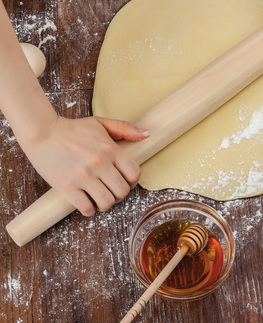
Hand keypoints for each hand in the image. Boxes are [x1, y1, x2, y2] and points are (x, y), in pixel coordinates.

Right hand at [20, 116, 148, 215]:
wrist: (42, 133)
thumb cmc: (73, 129)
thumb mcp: (100, 123)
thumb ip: (125, 128)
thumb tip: (147, 134)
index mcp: (110, 149)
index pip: (135, 174)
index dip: (132, 181)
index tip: (125, 181)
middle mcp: (100, 163)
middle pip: (122, 191)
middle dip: (120, 194)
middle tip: (112, 190)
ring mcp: (83, 176)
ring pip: (107, 203)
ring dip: (105, 203)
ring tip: (99, 197)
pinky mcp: (67, 187)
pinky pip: (86, 208)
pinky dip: (89, 210)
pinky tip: (87, 202)